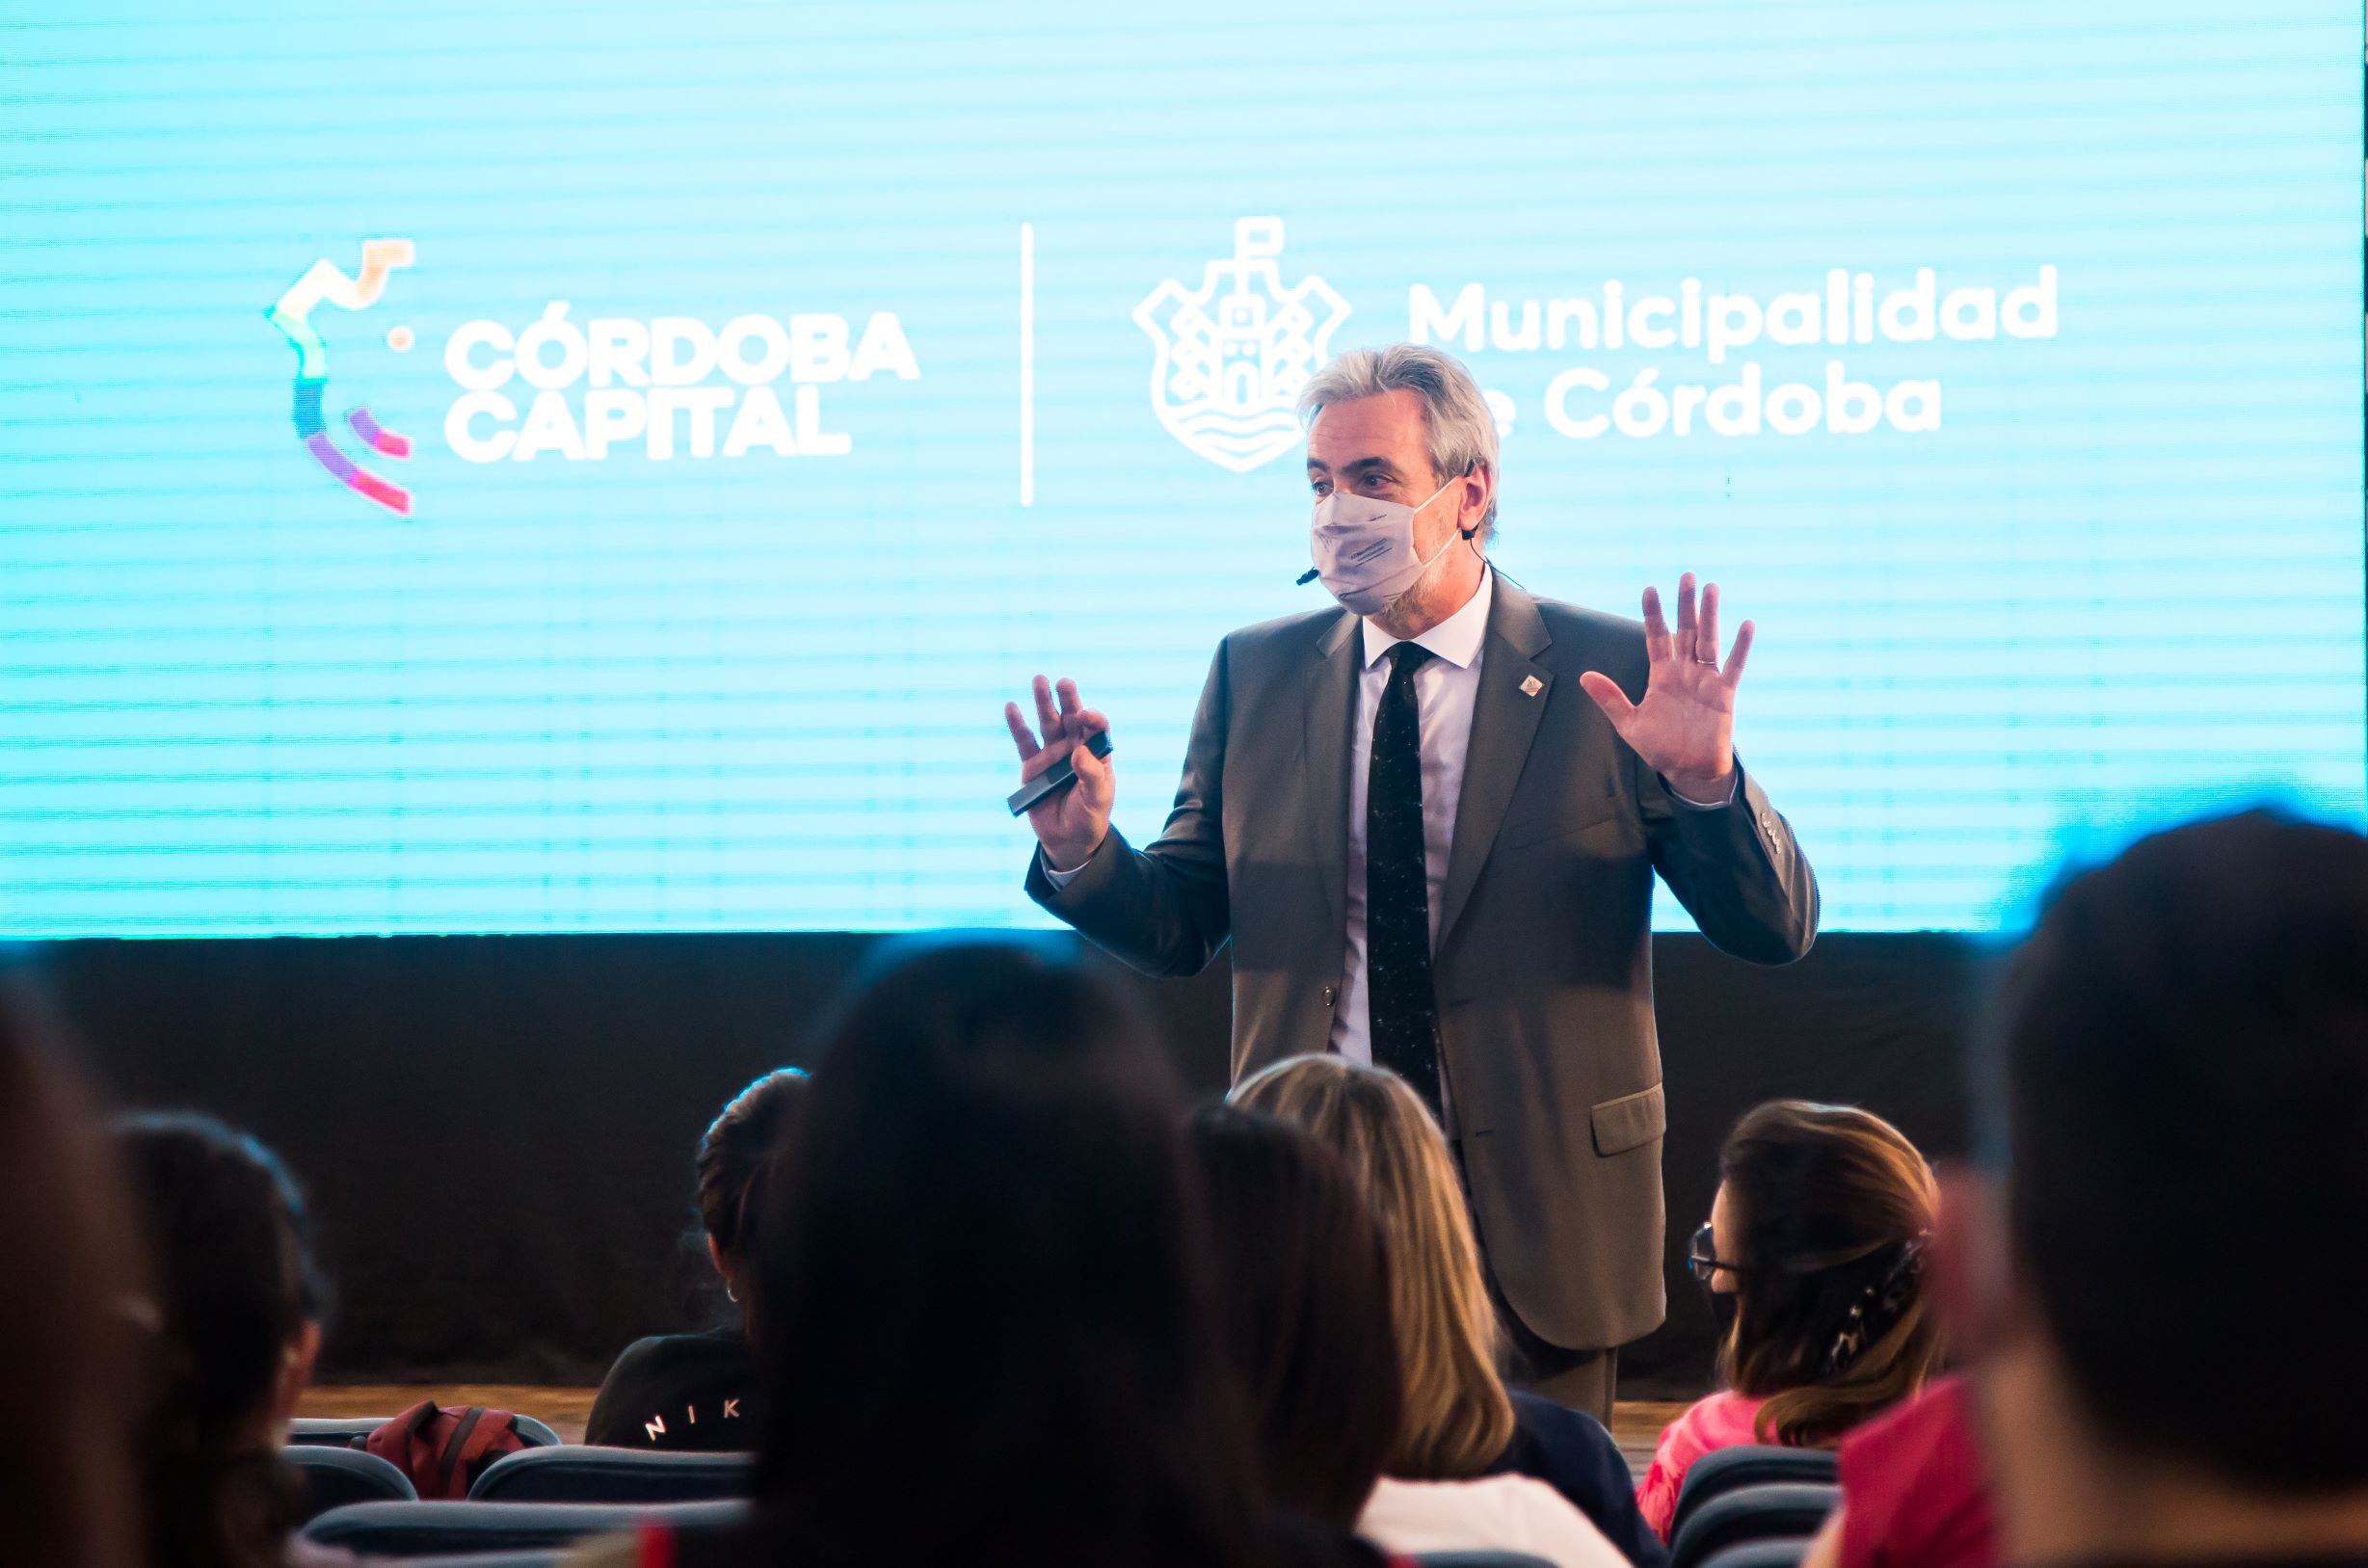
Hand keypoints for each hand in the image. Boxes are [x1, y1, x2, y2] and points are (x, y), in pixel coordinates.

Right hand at [1004, 675, 1114, 871]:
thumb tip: (1078, 752)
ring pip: (1047, 722)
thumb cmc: (1090, 817)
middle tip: (1063, 682)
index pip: (1096, 728)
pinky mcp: (1032, 765)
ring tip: (1039, 680)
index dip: (1092, 718)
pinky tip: (1011, 707)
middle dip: (1068, 698)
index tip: (1085, 715)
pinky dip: (1017, 725)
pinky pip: (1024, 742)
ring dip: (1043, 701)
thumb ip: (1091, 776)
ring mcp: (1052, 754)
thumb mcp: (1097, 799)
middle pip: (1071, 717)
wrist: (1068, 840)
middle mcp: (1074, 747)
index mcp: (1096, 752)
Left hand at [1578, 573, 1751, 802]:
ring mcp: (1706, 680)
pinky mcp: (1725, 693)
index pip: (1656, 637)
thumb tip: (1585, 676)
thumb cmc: (1660, 748)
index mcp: (1662, 676)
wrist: (1688, 771)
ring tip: (1711, 588)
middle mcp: (1685, 672)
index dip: (1653, 614)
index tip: (1650, 589)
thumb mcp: (1630, 724)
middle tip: (1687, 575)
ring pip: (1709, 640)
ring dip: (1710, 615)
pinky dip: (1740, 646)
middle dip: (1685, 604)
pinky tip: (1746, 624)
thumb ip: (1611, 699)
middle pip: (1686, 630)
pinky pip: (1733, 665)